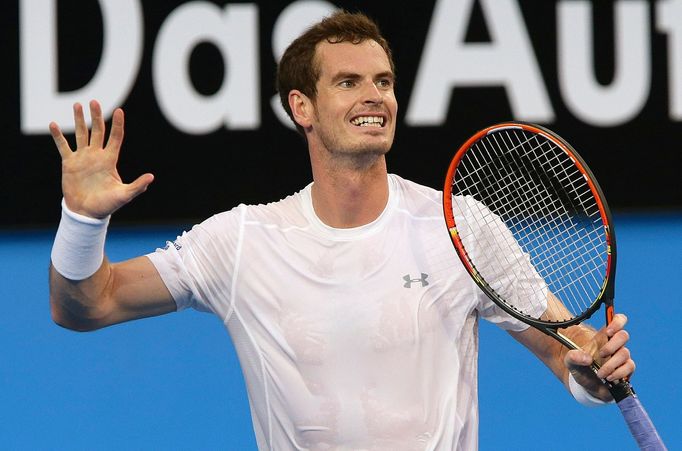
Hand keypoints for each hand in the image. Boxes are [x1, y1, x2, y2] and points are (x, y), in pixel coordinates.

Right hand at [49, 100, 153, 218]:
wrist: (87, 213)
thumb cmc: (107, 205)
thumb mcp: (124, 195)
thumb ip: (137, 186)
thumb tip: (151, 177)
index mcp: (110, 160)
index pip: (116, 137)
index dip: (118, 124)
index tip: (119, 110)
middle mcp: (96, 155)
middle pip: (97, 131)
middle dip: (96, 116)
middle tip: (94, 101)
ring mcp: (83, 158)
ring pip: (81, 134)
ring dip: (79, 120)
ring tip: (78, 105)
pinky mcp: (69, 163)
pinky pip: (63, 146)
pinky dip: (58, 136)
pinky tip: (53, 124)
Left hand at [564, 313, 635, 400]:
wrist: (586, 386)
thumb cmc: (580, 368)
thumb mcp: (570, 362)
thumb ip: (573, 357)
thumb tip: (587, 359)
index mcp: (602, 337)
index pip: (617, 321)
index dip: (617, 322)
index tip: (608, 331)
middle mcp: (614, 345)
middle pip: (623, 335)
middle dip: (612, 345)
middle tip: (601, 354)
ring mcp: (621, 357)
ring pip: (625, 353)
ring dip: (611, 364)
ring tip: (600, 374)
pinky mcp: (626, 369)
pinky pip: (629, 367)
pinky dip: (618, 373)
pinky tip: (608, 378)